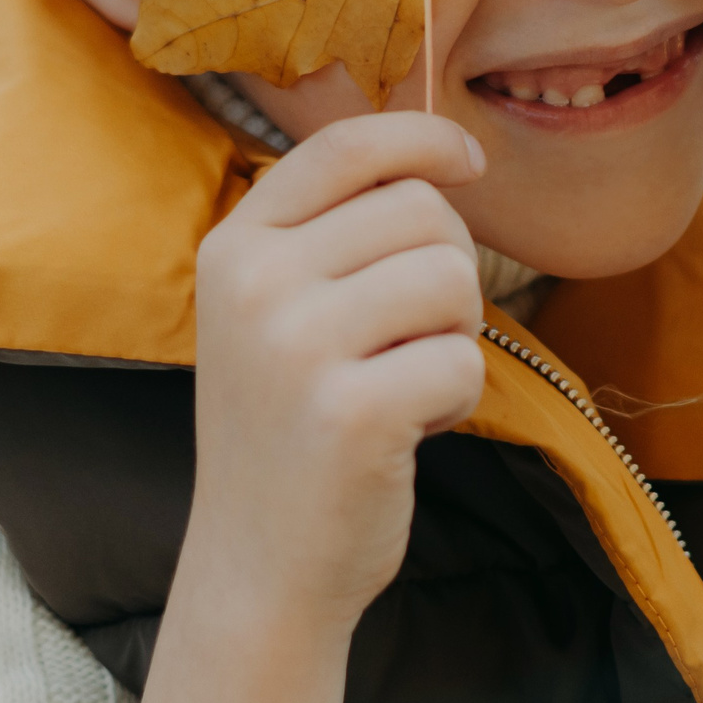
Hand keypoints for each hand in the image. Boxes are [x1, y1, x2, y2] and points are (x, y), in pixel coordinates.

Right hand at [141, 114, 487, 702]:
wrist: (260, 566)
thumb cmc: (292, 426)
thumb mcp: (275, 310)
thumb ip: (331, 231)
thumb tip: (440, 151)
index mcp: (233, 247)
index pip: (343, 145)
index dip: (421, 137)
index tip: (469, 157)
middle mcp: (254, 285)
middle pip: (419, 209)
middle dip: (448, 266)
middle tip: (413, 335)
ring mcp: (296, 348)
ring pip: (451, 277)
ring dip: (457, 333)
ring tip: (407, 381)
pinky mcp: (350, 412)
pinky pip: (463, 360)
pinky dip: (457, 398)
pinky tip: (409, 430)